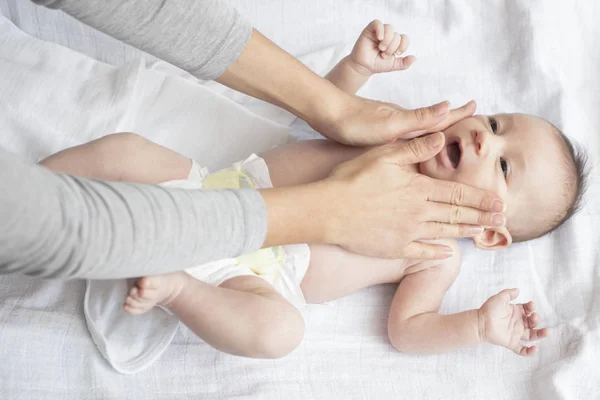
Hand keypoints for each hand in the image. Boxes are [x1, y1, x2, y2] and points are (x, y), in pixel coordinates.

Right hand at [322, 132, 505, 258]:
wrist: (328, 211)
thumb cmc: (352, 180)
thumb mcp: (383, 155)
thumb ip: (415, 149)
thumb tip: (441, 138)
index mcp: (418, 188)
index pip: (457, 191)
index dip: (480, 197)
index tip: (499, 200)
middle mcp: (418, 212)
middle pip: (457, 213)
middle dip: (482, 216)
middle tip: (502, 219)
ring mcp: (407, 233)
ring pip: (444, 232)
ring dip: (466, 232)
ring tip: (483, 232)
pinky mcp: (394, 248)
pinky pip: (421, 253)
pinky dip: (437, 254)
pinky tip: (448, 254)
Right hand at [348, 20, 415, 75]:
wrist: (364, 67)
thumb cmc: (377, 64)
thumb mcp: (393, 65)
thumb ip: (404, 63)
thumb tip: (414, 58)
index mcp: (395, 42)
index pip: (404, 38)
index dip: (403, 46)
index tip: (396, 54)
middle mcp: (388, 35)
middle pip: (396, 35)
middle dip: (392, 47)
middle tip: (384, 54)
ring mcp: (379, 32)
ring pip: (389, 28)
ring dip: (387, 40)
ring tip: (381, 48)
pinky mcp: (370, 30)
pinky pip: (377, 23)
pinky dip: (380, 30)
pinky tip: (379, 39)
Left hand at [478, 288, 549, 355]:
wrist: (479, 323)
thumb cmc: (488, 310)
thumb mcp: (499, 298)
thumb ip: (508, 294)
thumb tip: (518, 290)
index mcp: (516, 312)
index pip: (528, 310)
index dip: (531, 307)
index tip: (530, 305)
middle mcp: (518, 323)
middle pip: (533, 323)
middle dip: (536, 319)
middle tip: (534, 317)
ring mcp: (516, 333)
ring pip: (532, 336)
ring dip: (540, 334)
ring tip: (547, 332)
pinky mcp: (511, 342)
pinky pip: (522, 350)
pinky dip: (529, 351)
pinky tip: (535, 348)